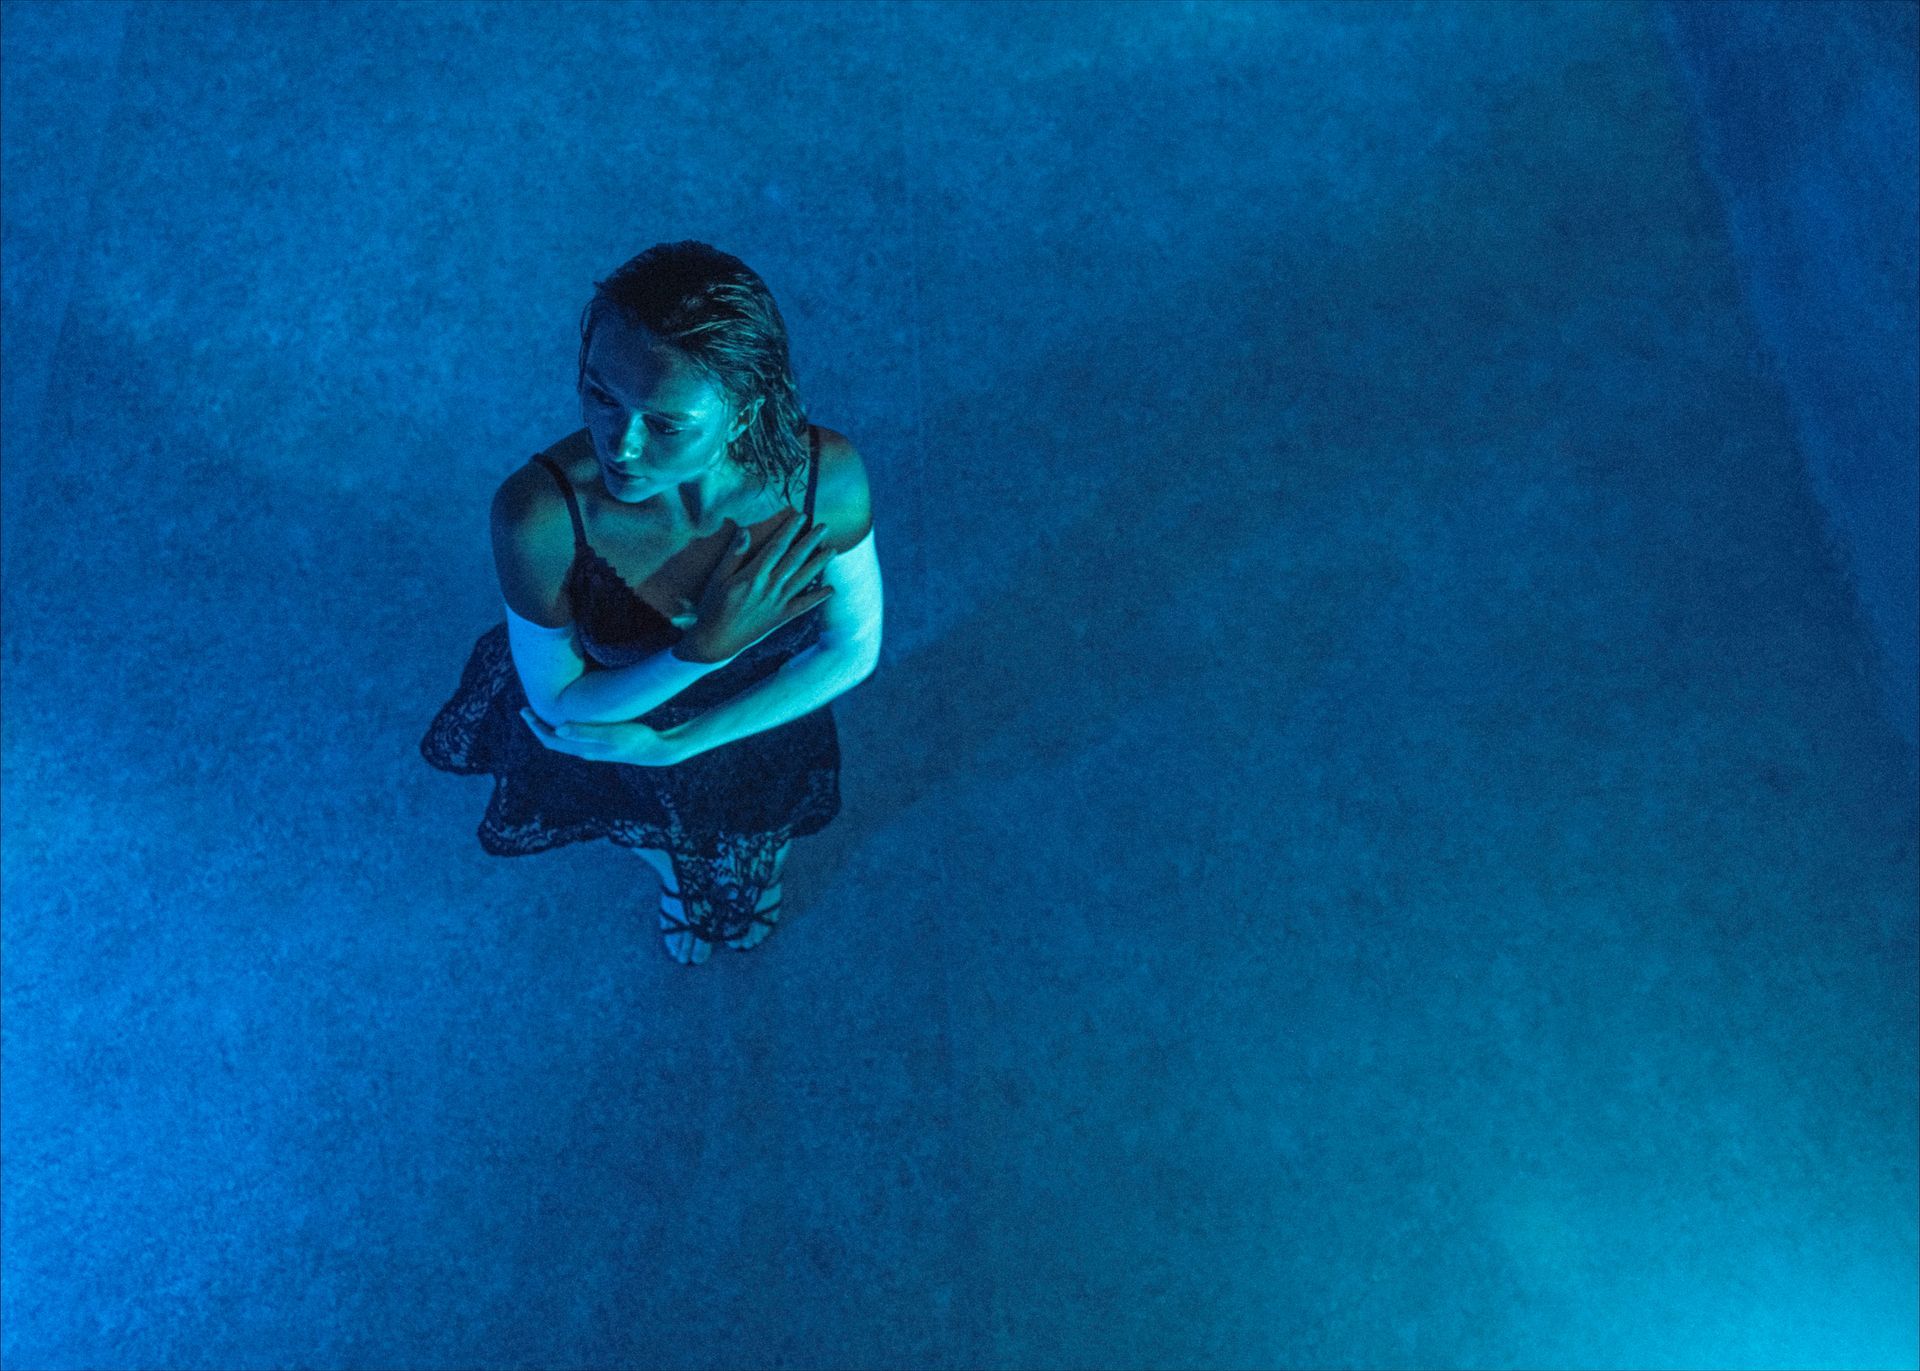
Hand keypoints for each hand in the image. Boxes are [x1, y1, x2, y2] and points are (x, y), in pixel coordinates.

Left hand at [518, 708, 689, 765]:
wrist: (657, 751)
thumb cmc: (635, 740)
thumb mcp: (610, 734)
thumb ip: (584, 732)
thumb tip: (558, 728)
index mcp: (582, 749)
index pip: (549, 739)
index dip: (535, 726)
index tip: (524, 710)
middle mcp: (584, 751)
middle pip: (553, 740)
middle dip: (538, 725)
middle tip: (526, 709)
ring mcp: (593, 748)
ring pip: (564, 738)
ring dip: (550, 725)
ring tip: (543, 710)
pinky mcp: (602, 742)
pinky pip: (576, 735)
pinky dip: (566, 725)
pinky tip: (571, 713)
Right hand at [676, 508, 836, 662]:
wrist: (716, 641)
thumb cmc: (712, 606)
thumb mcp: (717, 578)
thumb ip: (732, 555)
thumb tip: (743, 530)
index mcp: (752, 576)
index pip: (775, 547)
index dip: (789, 530)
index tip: (801, 516)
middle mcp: (769, 588)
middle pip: (794, 559)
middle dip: (810, 542)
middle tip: (825, 527)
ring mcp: (777, 603)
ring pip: (803, 579)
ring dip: (819, 564)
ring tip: (833, 550)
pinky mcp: (781, 617)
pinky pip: (804, 606)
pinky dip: (818, 598)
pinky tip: (831, 589)